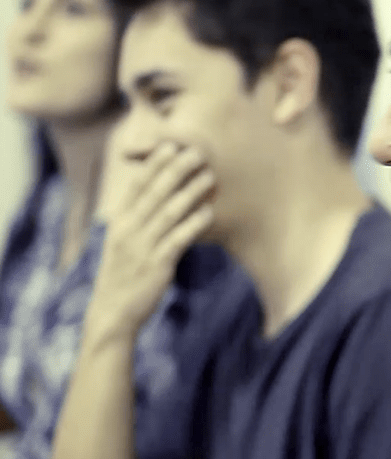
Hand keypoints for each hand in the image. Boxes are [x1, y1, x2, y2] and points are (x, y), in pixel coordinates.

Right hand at [86, 142, 215, 343]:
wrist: (113, 313)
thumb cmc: (124, 275)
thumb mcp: (124, 243)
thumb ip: (138, 221)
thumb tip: (157, 200)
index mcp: (120, 222)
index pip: (137, 186)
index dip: (154, 165)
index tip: (170, 145)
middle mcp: (129, 231)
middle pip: (155, 193)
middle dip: (176, 170)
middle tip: (197, 152)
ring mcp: (142, 247)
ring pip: (169, 213)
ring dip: (191, 192)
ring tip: (209, 177)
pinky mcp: (157, 265)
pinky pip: (179, 239)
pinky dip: (194, 224)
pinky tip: (209, 213)